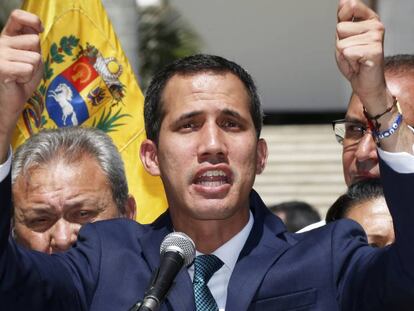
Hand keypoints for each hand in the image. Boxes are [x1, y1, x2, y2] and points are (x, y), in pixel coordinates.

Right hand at [0, 9, 42, 160]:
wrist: (10, 102)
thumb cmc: (22, 80)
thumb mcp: (32, 58)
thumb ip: (33, 44)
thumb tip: (36, 30)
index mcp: (7, 37)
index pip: (17, 16)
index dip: (31, 20)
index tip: (39, 28)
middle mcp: (0, 42)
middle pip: (34, 40)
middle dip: (36, 57)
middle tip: (26, 68)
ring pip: (34, 57)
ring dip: (32, 70)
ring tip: (21, 76)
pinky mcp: (1, 67)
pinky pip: (29, 68)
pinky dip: (28, 77)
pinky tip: (17, 80)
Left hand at [335, 0, 389, 113]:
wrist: (365, 83)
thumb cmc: (355, 61)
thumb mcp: (344, 37)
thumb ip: (343, 19)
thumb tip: (344, 0)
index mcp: (370, 19)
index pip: (347, 7)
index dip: (342, 23)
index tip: (349, 35)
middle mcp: (376, 26)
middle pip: (340, 28)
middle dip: (340, 43)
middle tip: (352, 53)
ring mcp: (376, 38)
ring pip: (342, 42)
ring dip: (344, 54)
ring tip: (355, 58)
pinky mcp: (374, 51)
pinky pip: (346, 52)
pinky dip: (348, 61)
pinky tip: (358, 64)